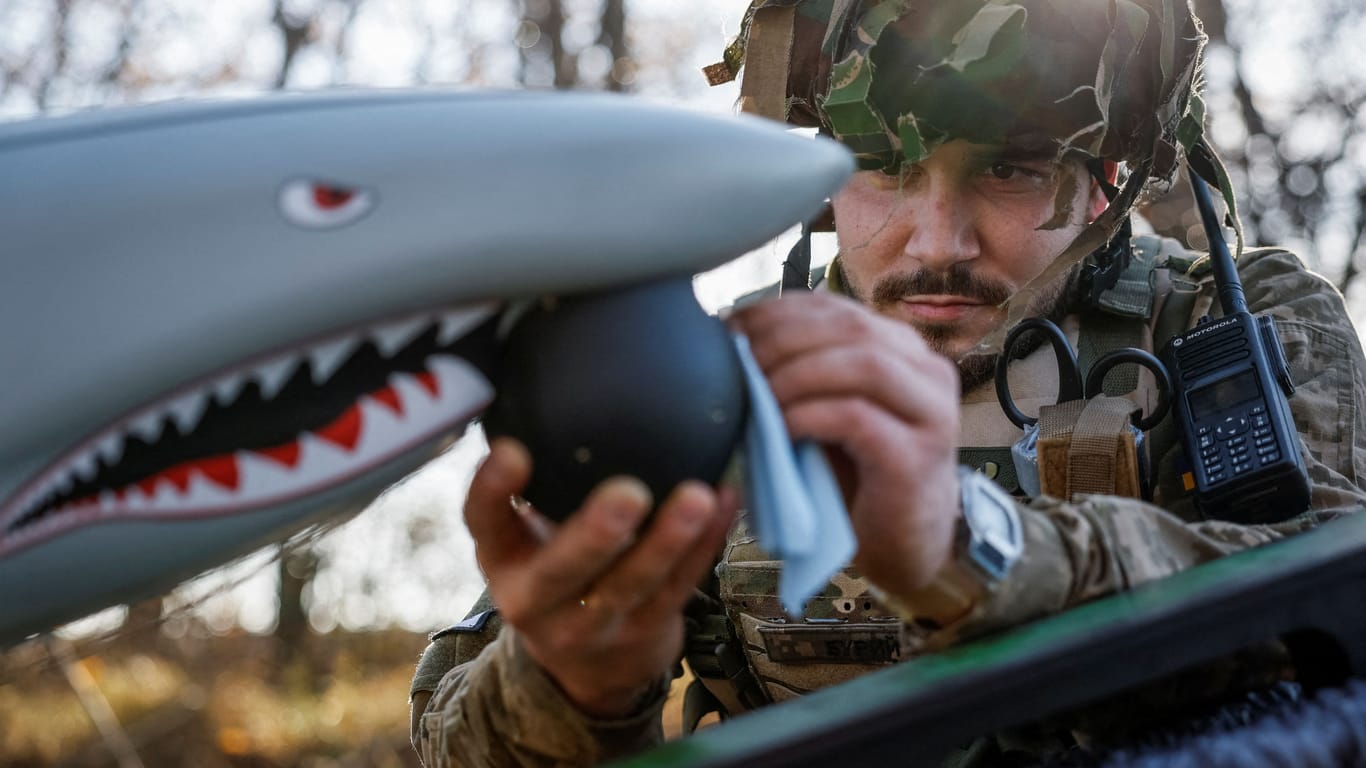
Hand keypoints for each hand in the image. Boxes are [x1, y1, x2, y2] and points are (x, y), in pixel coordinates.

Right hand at [464, 438, 736, 718]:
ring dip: (668, 542)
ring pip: (632, 585)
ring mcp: (593, 625)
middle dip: (595, 534)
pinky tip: (726, 502)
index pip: (483, 523)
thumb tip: (557, 381)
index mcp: (502, 558)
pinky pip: (680, 587)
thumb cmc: (556, 564)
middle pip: (561, 571)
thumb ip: (539, 478)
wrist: (585, 663)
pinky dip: (706, 545)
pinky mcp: (644, 631)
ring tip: (696, 497)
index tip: (512, 450)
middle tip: (628, 492)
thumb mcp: (524, 535)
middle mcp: (536, 599)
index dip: (491, 490)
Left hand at [730, 293, 961, 599]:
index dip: (776, 312)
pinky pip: (858, 417)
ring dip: (797, 375)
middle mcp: (926, 369)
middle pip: (850, 326)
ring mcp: (931, 412)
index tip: (730, 330)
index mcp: (900, 348)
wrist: (904, 545)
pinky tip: (782, 430)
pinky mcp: (918, 457)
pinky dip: (809, 416)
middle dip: (782, 340)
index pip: (833, 307)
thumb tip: (731, 343)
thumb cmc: (856, 477)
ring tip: (760, 399)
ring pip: (863, 363)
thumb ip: (800, 374)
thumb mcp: (826, 411)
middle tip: (739, 366)